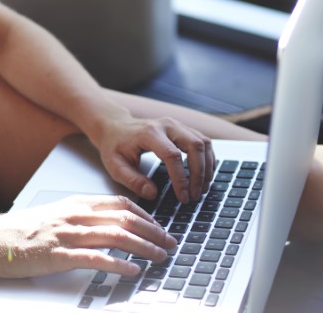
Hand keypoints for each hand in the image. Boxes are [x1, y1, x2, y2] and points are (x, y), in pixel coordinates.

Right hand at [0, 195, 175, 279]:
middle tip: (169, 242)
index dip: (145, 215)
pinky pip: (96, 259)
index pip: (119, 203)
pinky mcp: (59, 256)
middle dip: (152, 231)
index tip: (159, 226)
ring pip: (116, 236)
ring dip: (143, 247)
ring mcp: (67, 235)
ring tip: (159, 256)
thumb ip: (79, 217)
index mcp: (74, 204)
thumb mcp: (54, 215)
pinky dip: (119, 264)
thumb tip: (105, 225)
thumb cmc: (20, 232)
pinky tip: (132, 270)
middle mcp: (74, 216)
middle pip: (124, 219)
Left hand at [89, 114, 213, 204]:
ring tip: (202, 188)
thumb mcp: (115, 166)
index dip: (181, 178)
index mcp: (149, 133)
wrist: (115, 126)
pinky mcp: (183, 129)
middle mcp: (167, 125)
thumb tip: (153, 194)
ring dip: (207, 167)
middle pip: (195, 145)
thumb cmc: (115, 146)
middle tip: (196, 195)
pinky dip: (208, 159)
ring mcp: (177, 125)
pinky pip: (203, 142)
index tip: (183, 197)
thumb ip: (132, 181)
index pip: (172, 155)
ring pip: (203, 142)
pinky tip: (204, 175)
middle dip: (200, 173)